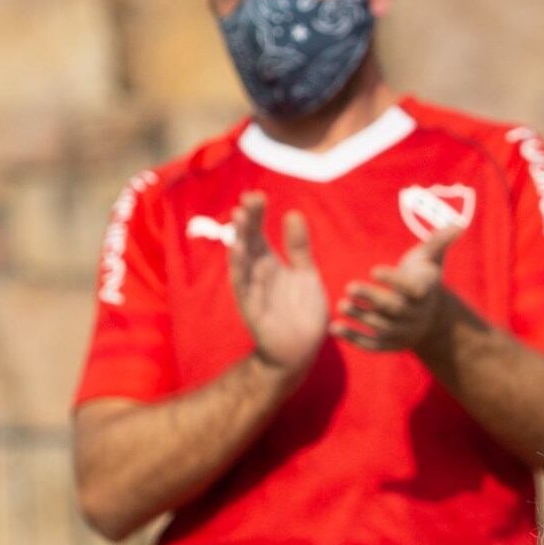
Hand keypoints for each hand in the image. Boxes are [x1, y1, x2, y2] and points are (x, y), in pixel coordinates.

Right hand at [228, 192, 328, 376]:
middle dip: (247, 223)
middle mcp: (258, 274)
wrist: (300, 349)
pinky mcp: (254, 310)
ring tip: (238, 222)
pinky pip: (245, 289)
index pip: (259, 233)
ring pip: (242, 264)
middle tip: (247, 201)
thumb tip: (293, 213)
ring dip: (239, 243)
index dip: (256, 215)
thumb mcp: (305, 274)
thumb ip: (298, 246)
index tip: (256, 195)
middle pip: (248, 243)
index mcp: (269, 263)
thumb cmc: (300, 311)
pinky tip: (239, 254)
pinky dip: (241, 273)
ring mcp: (253, 291)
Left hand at [331, 226, 460, 353]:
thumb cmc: (423, 278)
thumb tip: (459, 224)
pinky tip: (334, 328)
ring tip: (341, 305)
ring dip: (361, 318)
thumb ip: (439, 241)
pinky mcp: (391, 344)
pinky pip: (372, 345)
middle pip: (395, 309)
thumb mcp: (431, 259)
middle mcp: (416, 315)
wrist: (431, 317)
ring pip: (382, 327)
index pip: (412, 288)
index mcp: (425, 292)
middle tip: (350, 287)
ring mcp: (404, 332)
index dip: (394, 281)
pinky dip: (354, 339)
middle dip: (373, 298)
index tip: (374, 270)